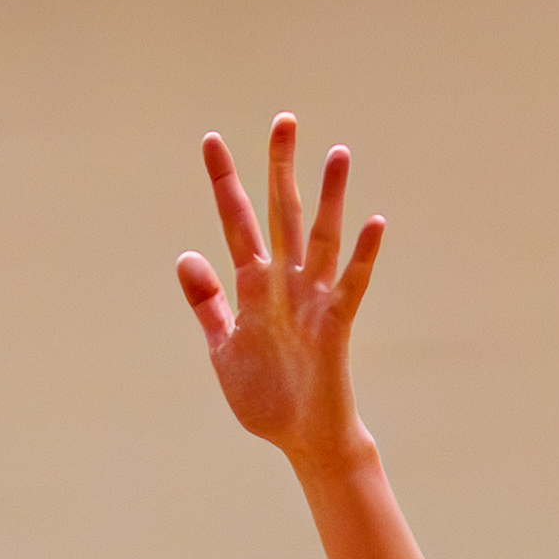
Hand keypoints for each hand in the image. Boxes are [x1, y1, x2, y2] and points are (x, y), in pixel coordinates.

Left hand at [176, 114, 384, 479]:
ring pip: (321, 238)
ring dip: (330, 198)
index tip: (210, 140)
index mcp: (253, 286)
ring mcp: (313, 301)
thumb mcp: (222, 347)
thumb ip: (206, 302)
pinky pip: (351, 284)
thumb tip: (185, 255)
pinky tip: (373, 223)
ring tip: (338, 152)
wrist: (300, 439)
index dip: (223, 183)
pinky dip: (362, 255)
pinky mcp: (335, 326)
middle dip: (280, 169)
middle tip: (283, 119)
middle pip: (281, 214)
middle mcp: (285, 283)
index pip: (235, 222)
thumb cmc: (265, 396)